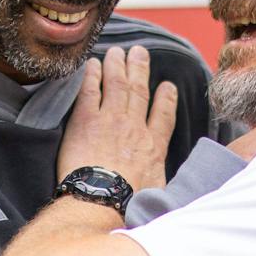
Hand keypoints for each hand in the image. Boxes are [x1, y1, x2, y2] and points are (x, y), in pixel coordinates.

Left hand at [57, 45, 178, 191]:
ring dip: (118, 65)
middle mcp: (135, 128)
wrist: (102, 200)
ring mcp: (111, 120)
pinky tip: (92, 64)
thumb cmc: (128, 204)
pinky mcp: (86, 120)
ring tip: (118, 51)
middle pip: (140, 91)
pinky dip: (92, 75)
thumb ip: (163, 183)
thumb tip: (169, 192)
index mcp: (153, 147)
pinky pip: (91, 91)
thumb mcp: (158, 195)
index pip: (163, 116)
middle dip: (140, 69)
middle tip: (140, 53)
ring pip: (117, 84)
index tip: (167, 86)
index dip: (166, 99)